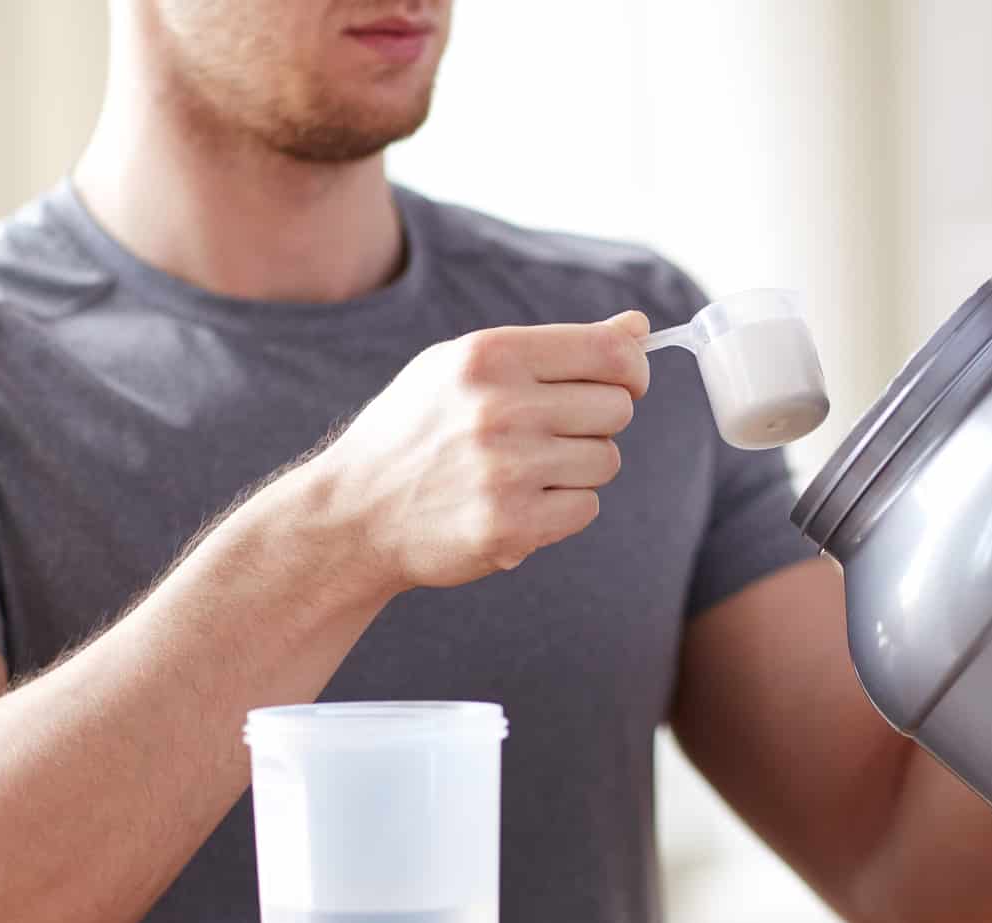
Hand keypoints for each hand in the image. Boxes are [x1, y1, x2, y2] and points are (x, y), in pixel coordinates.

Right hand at [308, 312, 650, 593]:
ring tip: (524, 470)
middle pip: (616, 410)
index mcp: (489, 355)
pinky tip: (519, 503)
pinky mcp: (510, 526)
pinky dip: (563, 510)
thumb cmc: (416, 432)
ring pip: (605, 461)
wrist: (353, 513)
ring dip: (578, 469)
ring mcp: (506, 470)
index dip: (633, 370)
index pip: (610, 354)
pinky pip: (585, 508)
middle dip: (596, 423)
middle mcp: (500, 408)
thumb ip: (553, 347)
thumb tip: (638, 328)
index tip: (627, 384)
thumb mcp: (464, 367)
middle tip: (552, 435)